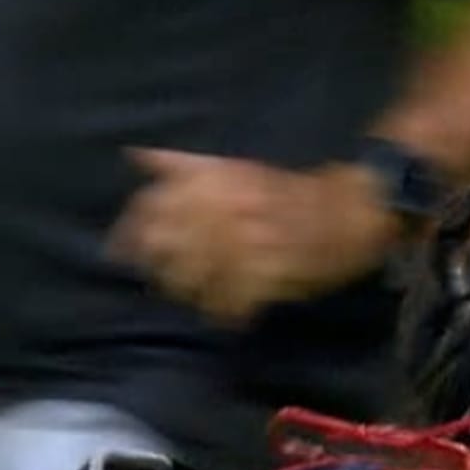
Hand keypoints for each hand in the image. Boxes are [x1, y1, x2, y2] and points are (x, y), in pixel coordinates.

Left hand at [106, 149, 401, 325]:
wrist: (350, 210)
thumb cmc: (287, 190)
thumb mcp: (235, 166)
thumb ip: (185, 164)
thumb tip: (135, 154)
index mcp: (218, 181)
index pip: (156, 204)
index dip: (132, 229)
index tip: (119, 248)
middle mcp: (229, 210)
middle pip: (169, 243)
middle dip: (155, 262)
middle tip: (152, 275)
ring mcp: (250, 246)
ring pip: (194, 276)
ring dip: (184, 288)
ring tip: (185, 294)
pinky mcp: (271, 276)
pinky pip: (231, 301)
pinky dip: (222, 311)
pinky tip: (221, 314)